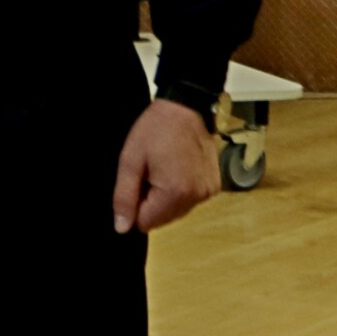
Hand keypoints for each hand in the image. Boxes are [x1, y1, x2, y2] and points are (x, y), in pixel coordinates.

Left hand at [111, 98, 219, 234]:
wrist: (186, 106)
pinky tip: (177, 167)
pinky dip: (181, 190)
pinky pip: (190, 199)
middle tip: (150, 171)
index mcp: (175, 193)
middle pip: (163, 219)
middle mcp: (196, 198)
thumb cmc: (154, 129)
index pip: (146, 222)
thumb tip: (122, 228)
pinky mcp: (214, 185)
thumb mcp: (130, 160)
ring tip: (164, 166)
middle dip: (152, 201)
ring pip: (177, 210)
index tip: (139, 179)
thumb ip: (124, 196)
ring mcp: (208, 192)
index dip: (136, 204)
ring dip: (166, 196)